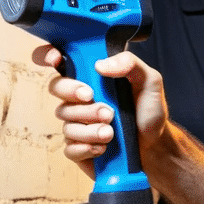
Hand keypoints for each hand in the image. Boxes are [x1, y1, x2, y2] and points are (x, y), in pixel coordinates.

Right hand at [31, 45, 168, 173]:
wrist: (156, 145)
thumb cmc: (148, 112)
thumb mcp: (150, 82)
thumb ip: (130, 64)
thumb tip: (101, 65)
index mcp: (92, 78)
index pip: (60, 61)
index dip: (48, 55)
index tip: (55, 59)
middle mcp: (79, 99)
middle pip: (56, 88)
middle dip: (75, 95)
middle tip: (104, 107)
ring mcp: (77, 123)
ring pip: (66, 122)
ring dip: (90, 128)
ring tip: (111, 132)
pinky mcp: (78, 148)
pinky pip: (70, 149)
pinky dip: (86, 148)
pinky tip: (103, 147)